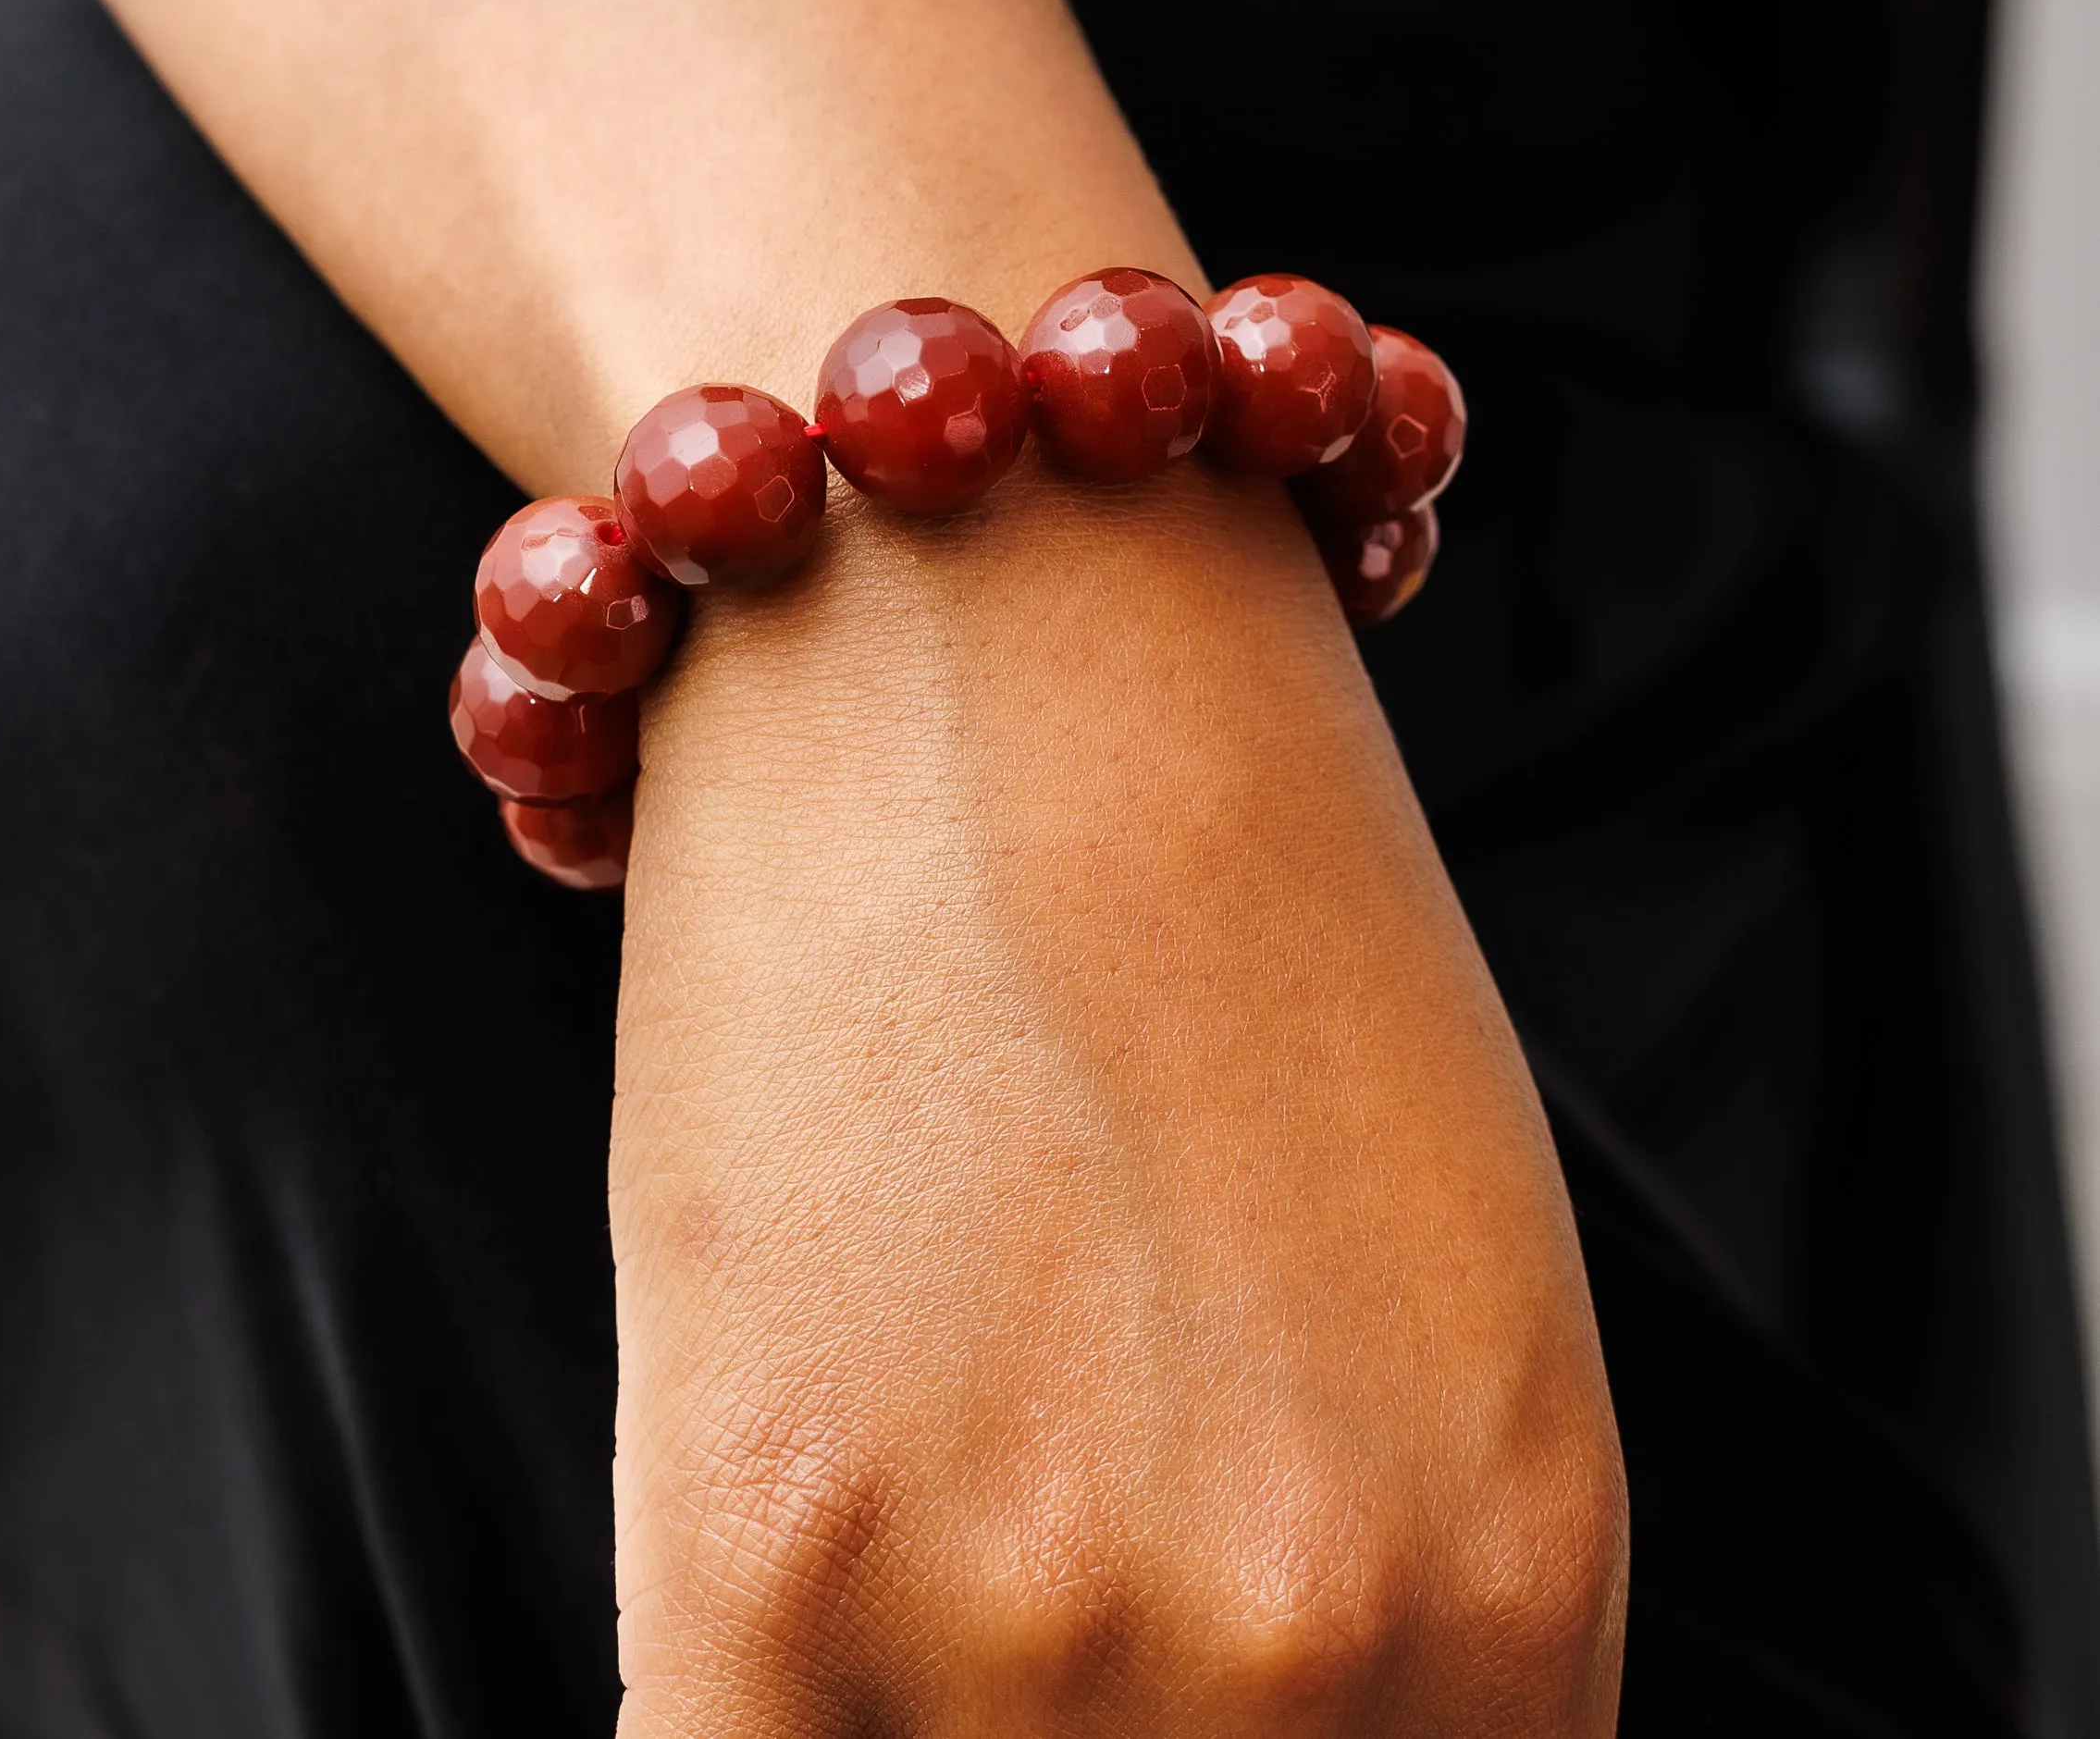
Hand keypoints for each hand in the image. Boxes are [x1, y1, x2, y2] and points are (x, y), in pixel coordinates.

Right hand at [611, 460, 1626, 1734]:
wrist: (1013, 633)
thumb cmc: (1216, 928)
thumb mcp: (1430, 1318)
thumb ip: (1366, 1610)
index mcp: (1509, 1588)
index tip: (1141, 1727)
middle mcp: (1303, 1649)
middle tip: (1016, 1564)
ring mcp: (1035, 1611)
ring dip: (909, 1719)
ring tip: (891, 1514)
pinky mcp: (768, 1539)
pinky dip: (753, 1729)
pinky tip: (763, 1598)